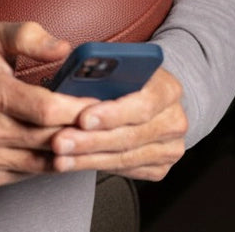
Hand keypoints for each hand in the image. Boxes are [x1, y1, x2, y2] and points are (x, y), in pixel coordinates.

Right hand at [0, 21, 96, 186]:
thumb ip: (29, 36)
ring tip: (87, 132)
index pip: (45, 109)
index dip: (77, 108)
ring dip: (69, 148)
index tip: (98, 103)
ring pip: (44, 160)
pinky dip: (50, 160)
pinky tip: (60, 144)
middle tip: (103, 118)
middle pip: (49, 137)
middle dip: (80, 128)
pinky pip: (31, 172)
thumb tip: (63, 48)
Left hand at [49, 67, 187, 180]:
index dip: (112, 113)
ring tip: (59, 156)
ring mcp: (170, 147)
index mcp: (168, 88)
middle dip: (90, 140)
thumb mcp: (120, 65)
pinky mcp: (160, 168)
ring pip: (124, 157)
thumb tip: (75, 77)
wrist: (153, 98)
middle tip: (59, 141)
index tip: (82, 118)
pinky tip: (72, 162)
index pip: (143, 103)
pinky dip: (94, 166)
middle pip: (130, 136)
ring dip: (87, 158)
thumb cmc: (130, 77)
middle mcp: (174, 120)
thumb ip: (103, 71)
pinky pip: (124, 170)